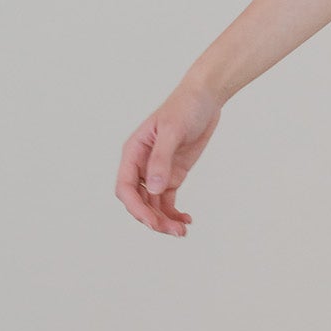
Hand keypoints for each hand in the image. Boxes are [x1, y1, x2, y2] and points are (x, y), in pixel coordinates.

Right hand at [115, 80, 222, 234]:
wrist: (205, 98)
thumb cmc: (185, 107)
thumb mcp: (172, 131)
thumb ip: (161, 160)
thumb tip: (152, 188)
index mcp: (133, 153)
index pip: (126, 188)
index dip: (136, 208)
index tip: (153, 221)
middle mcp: (141, 165)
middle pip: (139, 201)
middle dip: (152, 218)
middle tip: (174, 231)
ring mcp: (157, 172)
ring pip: (153, 204)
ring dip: (164, 220)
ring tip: (182, 231)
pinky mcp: (173, 175)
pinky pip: (168, 200)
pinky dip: (174, 213)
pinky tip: (186, 220)